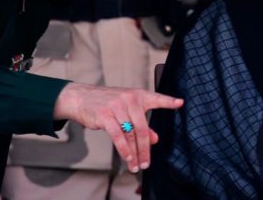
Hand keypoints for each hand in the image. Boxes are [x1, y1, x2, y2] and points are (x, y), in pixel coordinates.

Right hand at [53, 83, 183, 172]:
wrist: (82, 98)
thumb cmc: (108, 104)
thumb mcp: (127, 110)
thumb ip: (142, 124)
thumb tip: (155, 139)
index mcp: (139, 95)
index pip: (157, 98)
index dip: (169, 101)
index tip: (180, 103)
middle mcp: (130, 99)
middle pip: (143, 128)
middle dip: (146, 148)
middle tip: (147, 162)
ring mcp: (117, 106)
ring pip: (130, 134)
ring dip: (134, 153)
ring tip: (136, 165)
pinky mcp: (105, 115)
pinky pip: (118, 136)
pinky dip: (123, 149)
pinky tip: (128, 158)